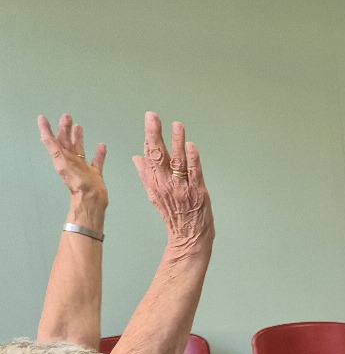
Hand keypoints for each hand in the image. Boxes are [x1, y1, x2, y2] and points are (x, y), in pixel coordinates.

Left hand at [38, 113, 108, 214]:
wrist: (91, 199)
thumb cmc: (78, 183)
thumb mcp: (62, 164)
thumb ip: (53, 149)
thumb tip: (44, 135)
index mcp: (62, 158)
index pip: (53, 140)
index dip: (47, 129)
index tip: (43, 118)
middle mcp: (71, 161)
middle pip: (67, 141)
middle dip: (65, 129)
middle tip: (67, 116)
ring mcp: (83, 167)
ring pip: (80, 148)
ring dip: (79, 138)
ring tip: (79, 127)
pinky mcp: (94, 173)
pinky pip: (97, 160)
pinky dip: (99, 153)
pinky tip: (101, 146)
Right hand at [132, 113, 212, 255]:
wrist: (188, 237)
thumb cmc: (173, 215)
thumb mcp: (155, 195)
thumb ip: (146, 175)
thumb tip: (137, 158)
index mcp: (155, 183)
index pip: (149, 155)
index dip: (149, 136)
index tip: (149, 119)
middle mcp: (166, 184)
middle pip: (158, 156)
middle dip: (155, 134)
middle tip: (152, 116)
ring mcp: (182, 188)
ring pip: (177, 161)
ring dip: (177, 142)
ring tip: (177, 125)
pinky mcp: (198, 192)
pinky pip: (194, 173)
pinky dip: (193, 159)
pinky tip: (191, 146)